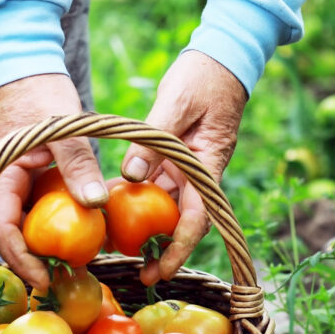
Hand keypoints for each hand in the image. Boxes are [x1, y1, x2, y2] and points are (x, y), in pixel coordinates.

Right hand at [0, 74, 106, 290]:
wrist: (31, 66)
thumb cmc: (42, 92)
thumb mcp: (65, 129)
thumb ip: (78, 166)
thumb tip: (95, 205)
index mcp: (0, 174)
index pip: (1, 226)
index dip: (19, 256)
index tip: (42, 277)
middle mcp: (4, 183)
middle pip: (13, 232)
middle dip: (34, 259)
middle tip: (63, 279)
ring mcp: (18, 181)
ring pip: (28, 222)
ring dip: (46, 245)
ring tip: (75, 264)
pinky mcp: (33, 177)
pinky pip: (42, 207)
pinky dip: (58, 223)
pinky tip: (82, 234)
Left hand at [120, 50, 247, 284]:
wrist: (220, 59)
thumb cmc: (203, 78)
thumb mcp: (176, 103)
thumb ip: (153, 141)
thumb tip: (130, 175)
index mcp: (206, 164)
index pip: (197, 217)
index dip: (179, 248)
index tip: (162, 270)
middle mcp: (198, 172)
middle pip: (182, 220)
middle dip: (163, 249)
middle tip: (140, 273)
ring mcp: (187, 166)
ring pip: (167, 204)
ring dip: (147, 226)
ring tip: (120, 245)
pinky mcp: (175, 157)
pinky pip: (156, 182)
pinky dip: (138, 195)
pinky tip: (114, 202)